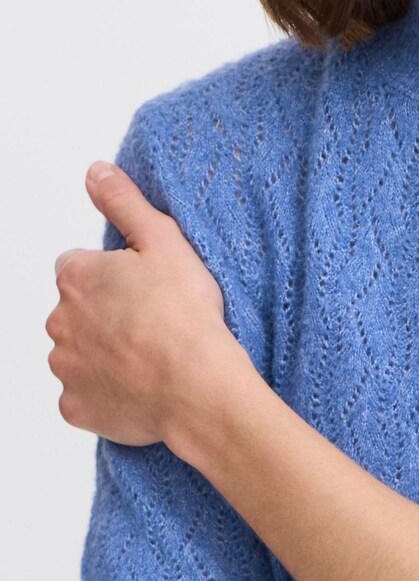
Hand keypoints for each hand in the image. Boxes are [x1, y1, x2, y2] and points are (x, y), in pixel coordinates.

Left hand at [45, 161, 235, 448]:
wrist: (196, 386)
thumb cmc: (184, 313)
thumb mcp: (163, 239)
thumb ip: (123, 202)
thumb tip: (96, 172)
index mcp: (77, 277)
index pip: (80, 265)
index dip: (114, 272)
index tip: (144, 283)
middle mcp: (59, 321)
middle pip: (77, 309)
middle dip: (105, 311)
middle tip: (152, 316)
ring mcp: (64, 367)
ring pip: (79, 350)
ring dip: (103, 349)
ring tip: (150, 350)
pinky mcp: (74, 408)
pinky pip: (85, 393)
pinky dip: (106, 388)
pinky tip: (140, 382)